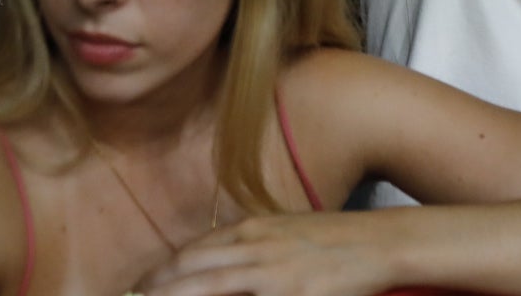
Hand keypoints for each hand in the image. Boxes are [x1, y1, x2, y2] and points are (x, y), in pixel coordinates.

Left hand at [135, 213, 389, 295]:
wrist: (381, 242)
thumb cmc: (335, 241)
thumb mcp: (286, 233)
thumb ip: (250, 248)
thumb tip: (215, 265)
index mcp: (252, 231)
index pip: (192, 253)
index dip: (161, 274)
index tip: (140, 289)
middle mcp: (254, 248)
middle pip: (189, 270)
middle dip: (154, 289)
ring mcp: (272, 273)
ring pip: (207, 286)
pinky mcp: (292, 294)